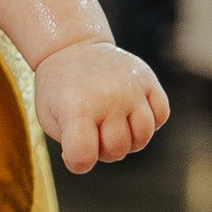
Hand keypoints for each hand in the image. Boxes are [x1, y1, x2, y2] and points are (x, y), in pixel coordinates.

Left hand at [33, 38, 168, 174]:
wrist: (73, 48)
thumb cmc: (60, 89)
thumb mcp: (49, 117)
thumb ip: (70, 144)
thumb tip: (89, 160)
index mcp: (76, 109)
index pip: (84, 155)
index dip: (79, 162)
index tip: (74, 152)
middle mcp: (108, 99)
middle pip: (118, 149)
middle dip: (106, 150)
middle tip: (95, 133)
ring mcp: (131, 88)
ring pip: (144, 135)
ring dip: (130, 139)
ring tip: (114, 126)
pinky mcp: (148, 79)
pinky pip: (161, 114)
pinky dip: (151, 122)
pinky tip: (132, 114)